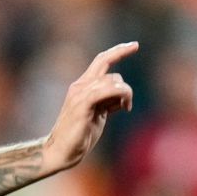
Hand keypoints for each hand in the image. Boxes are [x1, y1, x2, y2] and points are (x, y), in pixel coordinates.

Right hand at [39, 41, 136, 175]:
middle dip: (122, 60)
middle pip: (106, 65)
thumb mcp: (97, 114)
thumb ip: (107, 101)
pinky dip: (120, 95)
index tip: (134, 45)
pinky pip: (106, 91)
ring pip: (111, 80)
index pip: (100, 60)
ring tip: (125, 108)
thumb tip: (122, 96)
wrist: (61, 151)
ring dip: (125, 93)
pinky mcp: (82, 105)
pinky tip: (124, 107)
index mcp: (82, 86)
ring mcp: (80, 94)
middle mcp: (80, 86)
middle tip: (131, 73)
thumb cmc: (80, 135)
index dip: (118, 51)